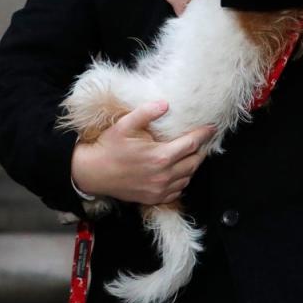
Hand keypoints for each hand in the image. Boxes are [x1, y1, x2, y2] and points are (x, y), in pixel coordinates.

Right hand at [71, 101, 215, 204]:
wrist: (91, 173)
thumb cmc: (108, 147)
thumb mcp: (125, 125)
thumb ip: (146, 113)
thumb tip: (165, 104)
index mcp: (160, 156)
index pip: (192, 144)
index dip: (204, 134)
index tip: (211, 127)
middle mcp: (163, 175)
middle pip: (195, 162)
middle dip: (201, 150)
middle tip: (201, 140)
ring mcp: (159, 189)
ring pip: (188, 177)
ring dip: (192, 165)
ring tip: (190, 153)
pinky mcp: (154, 198)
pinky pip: (178, 191)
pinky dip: (182, 180)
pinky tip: (177, 170)